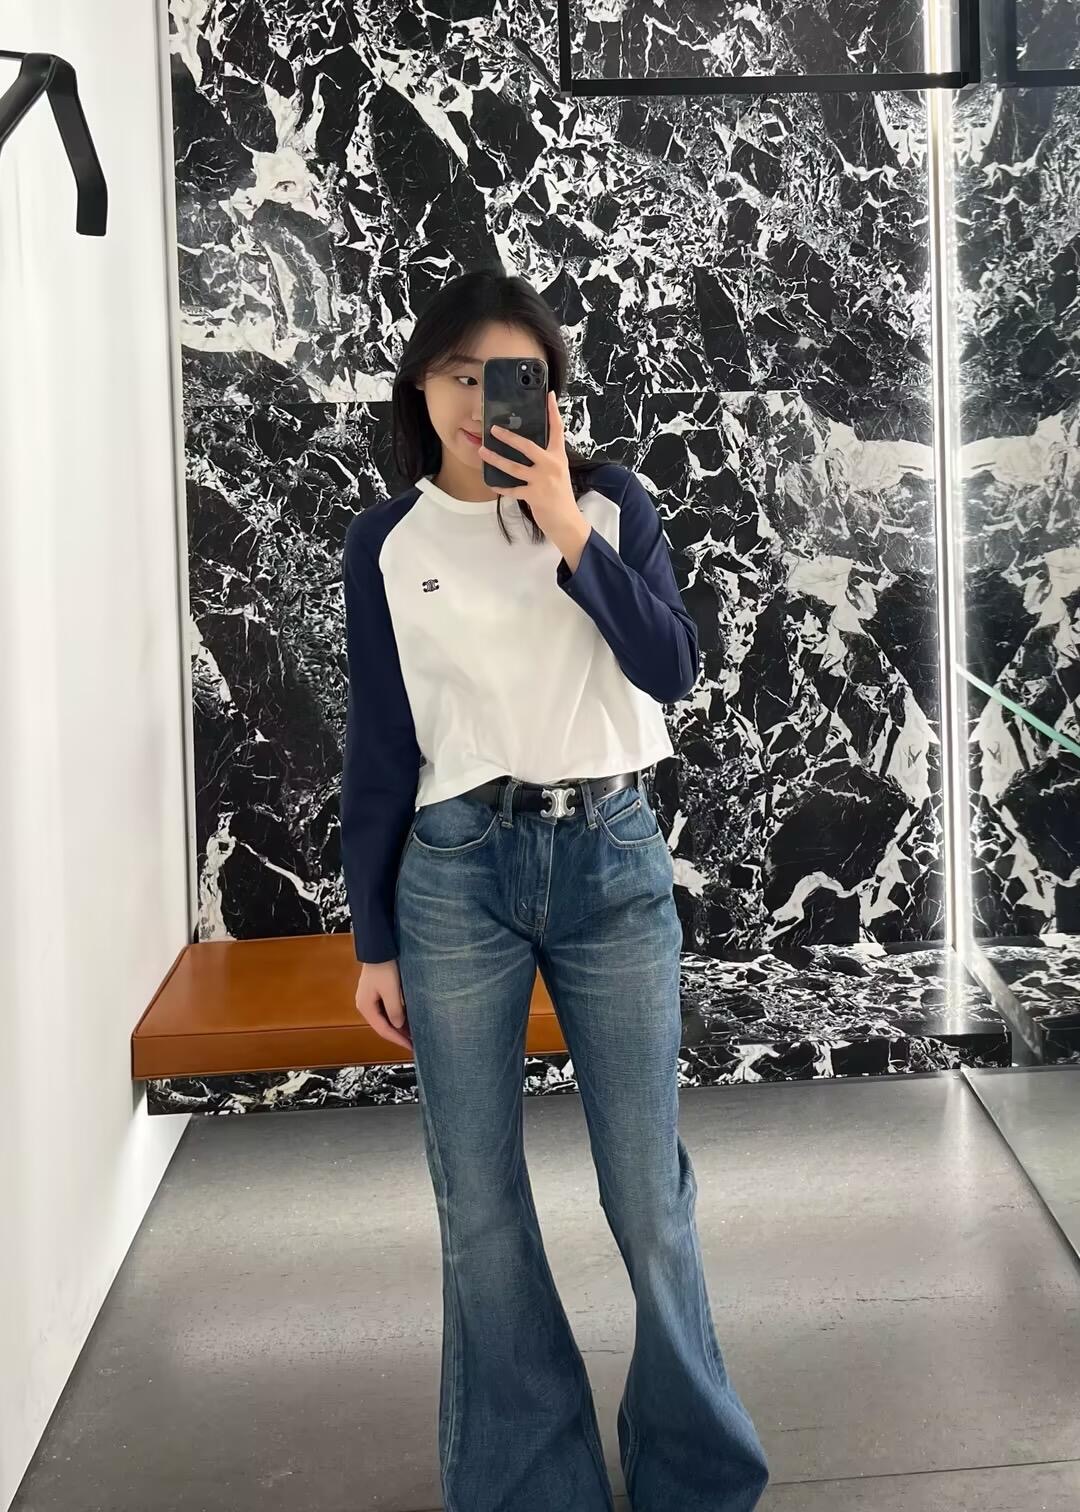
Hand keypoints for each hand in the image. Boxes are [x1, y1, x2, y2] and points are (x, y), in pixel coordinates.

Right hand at [355, 960, 412, 1051]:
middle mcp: (365, 1005)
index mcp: (365, 1007)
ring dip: (398, 1027)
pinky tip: (406, 1020)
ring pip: (385, 1018)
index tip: (411, 1047)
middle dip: (398, 1035)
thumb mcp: (391, 991)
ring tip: (412, 1034)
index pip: (383, 1030)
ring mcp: (370, 999)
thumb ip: (395, 1010)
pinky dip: (396, 1017)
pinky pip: (386, 1010)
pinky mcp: (376, 993)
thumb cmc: (384, 967)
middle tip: (414, 1043)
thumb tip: (398, 1026)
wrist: (379, 948)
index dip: (398, 1040)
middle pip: (383, 1026)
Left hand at [477, 390, 586, 543]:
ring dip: (495, 459)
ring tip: (482, 451)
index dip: (553, 412)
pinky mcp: (534, 496)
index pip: (557, 430)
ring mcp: (542, 481)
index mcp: (558, 457)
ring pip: (514, 467)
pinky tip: (491, 483)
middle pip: (527, 446)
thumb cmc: (560, 496)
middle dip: (509, 437)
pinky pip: (512, 489)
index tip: (549, 395)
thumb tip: (528, 447)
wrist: (567, 521)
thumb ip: (546, 459)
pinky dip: (500, 487)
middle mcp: (551, 465)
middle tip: (494, 429)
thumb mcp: (558, 472)